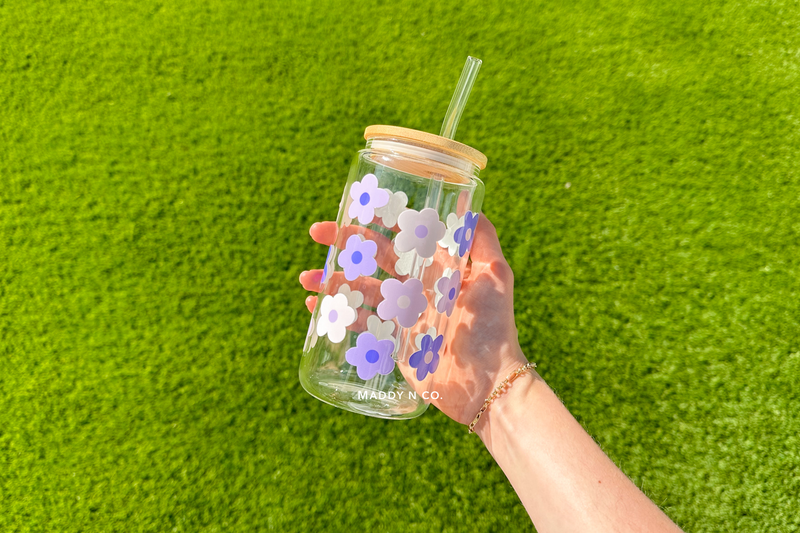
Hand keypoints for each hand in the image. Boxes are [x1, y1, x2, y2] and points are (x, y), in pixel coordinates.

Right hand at [299, 214, 528, 424]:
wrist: (488, 384)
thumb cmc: (493, 327)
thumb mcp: (495, 276)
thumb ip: (483, 240)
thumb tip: (469, 201)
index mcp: (438, 269)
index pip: (403, 238)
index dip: (379, 223)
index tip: (354, 209)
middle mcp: (418, 288)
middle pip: (375, 259)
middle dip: (346, 244)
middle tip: (317, 232)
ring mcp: (403, 316)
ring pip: (361, 291)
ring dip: (333, 281)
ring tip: (307, 278)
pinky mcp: (393, 343)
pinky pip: (360, 325)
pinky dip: (337, 314)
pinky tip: (315, 306)